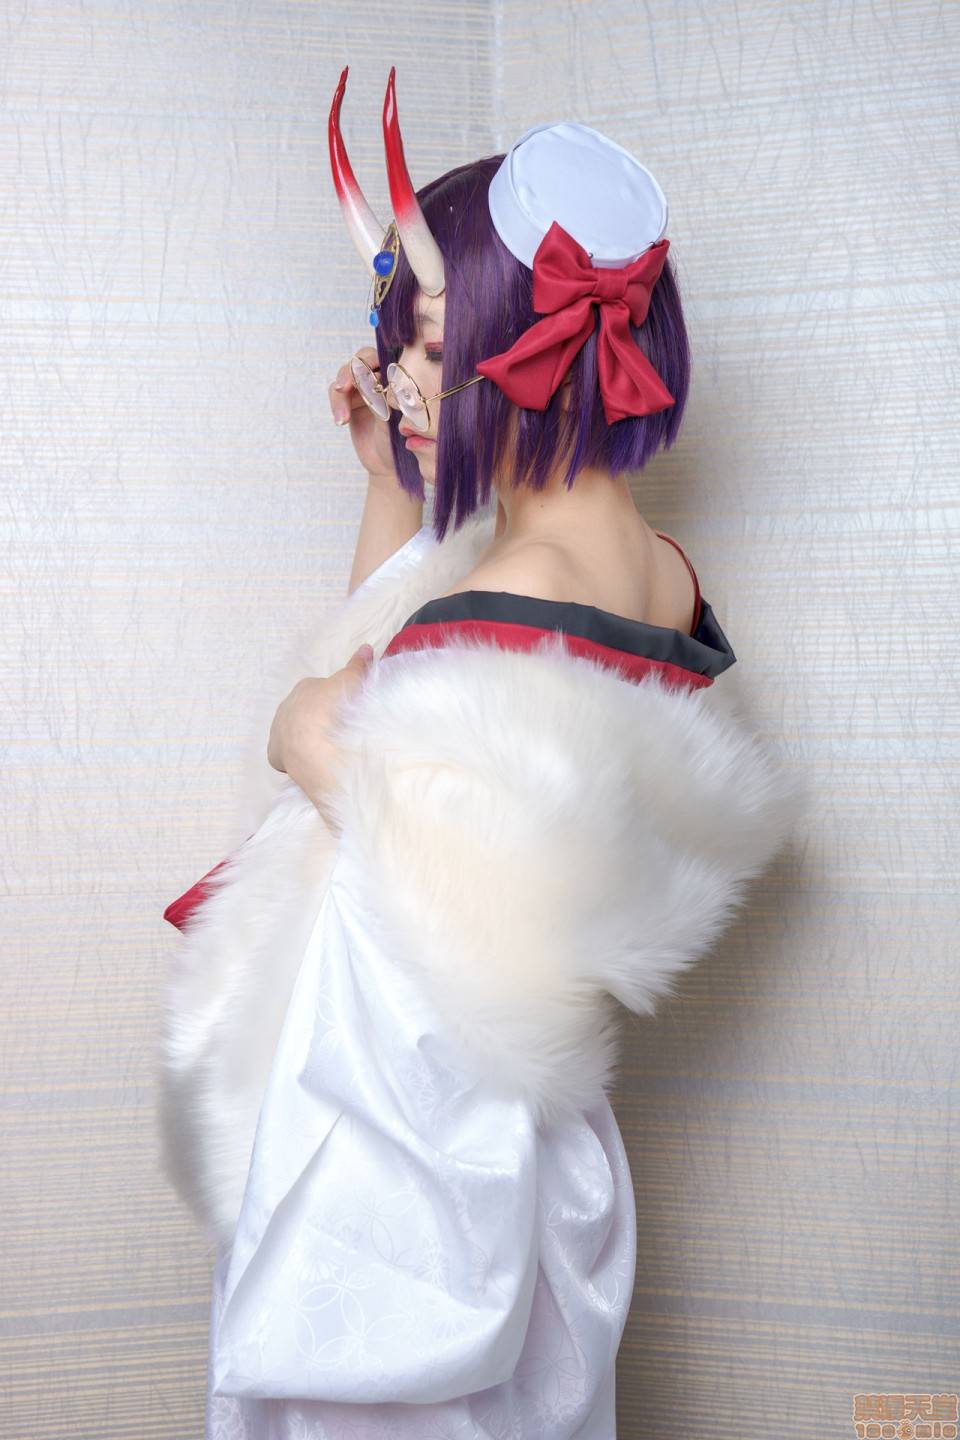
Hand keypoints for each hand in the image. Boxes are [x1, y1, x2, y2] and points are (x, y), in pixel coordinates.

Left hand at [267, 644, 375, 828]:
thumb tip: (365, 648)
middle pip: (305, 712)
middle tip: (339, 731)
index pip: (319, 691)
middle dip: (319, 720)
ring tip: (328, 750)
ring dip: (308, 740)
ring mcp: (278, 730)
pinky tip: (313, 763)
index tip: (346, 712)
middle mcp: (286, 705)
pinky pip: (286, 755)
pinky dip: (297, 759)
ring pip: (294, 733)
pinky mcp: (274, 754)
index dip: (334, 702)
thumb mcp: (351, 683)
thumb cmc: (334, 708)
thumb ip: (357, 667)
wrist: (314, 743)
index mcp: (304, 687)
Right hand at [329, 346, 396, 481]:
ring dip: (342, 392)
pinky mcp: (349, 400)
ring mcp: (364, 387)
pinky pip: (337, 393)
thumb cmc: (400, 442)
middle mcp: (382, 377)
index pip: (386, 355)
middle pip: (363, 359)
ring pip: (346, 374)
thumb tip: (372, 384)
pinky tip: (341, 421)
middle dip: (352, 372)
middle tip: (344, 387)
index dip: (373, 360)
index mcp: (399, 376)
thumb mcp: (394, 422)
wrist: (388, 465)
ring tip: (343, 417)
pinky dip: (337, 404)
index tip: (368, 375)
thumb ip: (383, 401)